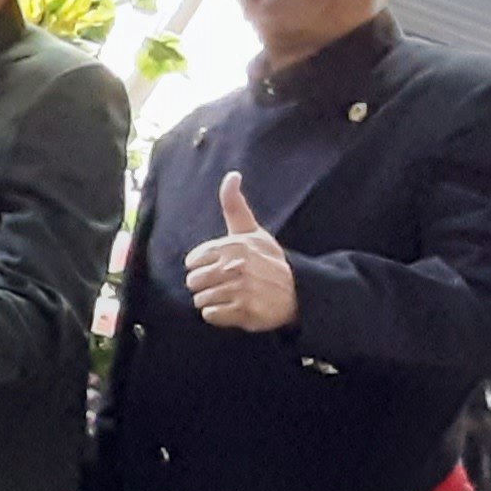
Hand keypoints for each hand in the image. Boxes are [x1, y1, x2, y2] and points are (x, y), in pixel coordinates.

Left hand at [185, 171, 297, 333]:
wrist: (299, 291)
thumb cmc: (269, 260)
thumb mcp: (253, 231)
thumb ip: (235, 206)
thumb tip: (231, 175)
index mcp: (234, 246)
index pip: (192, 262)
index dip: (202, 267)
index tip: (220, 267)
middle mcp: (236, 266)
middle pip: (193, 282)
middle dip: (206, 286)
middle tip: (227, 284)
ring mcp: (240, 289)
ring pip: (200, 300)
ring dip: (213, 301)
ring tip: (233, 296)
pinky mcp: (243, 311)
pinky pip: (210, 315)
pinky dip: (219, 315)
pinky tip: (236, 308)